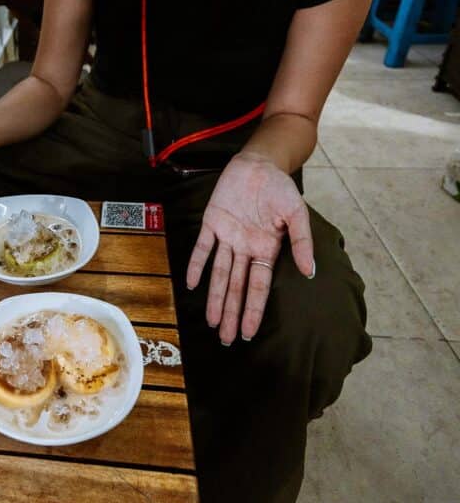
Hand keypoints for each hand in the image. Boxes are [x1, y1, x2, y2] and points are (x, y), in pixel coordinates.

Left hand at [186, 152, 314, 343]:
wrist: (260, 163)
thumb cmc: (280, 189)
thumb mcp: (296, 214)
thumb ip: (301, 242)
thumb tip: (310, 272)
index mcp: (267, 250)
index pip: (259, 287)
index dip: (254, 310)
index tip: (250, 333)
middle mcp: (245, 248)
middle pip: (237, 287)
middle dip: (232, 313)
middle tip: (227, 339)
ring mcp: (228, 237)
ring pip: (220, 273)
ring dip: (215, 297)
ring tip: (212, 322)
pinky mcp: (212, 222)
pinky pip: (203, 247)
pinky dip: (197, 264)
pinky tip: (192, 284)